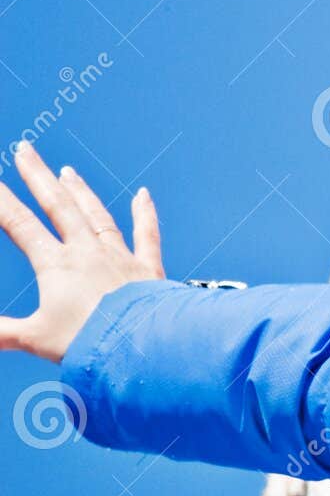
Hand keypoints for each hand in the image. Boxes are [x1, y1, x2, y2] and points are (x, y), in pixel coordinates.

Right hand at [0, 142, 163, 362]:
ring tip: (68, 171)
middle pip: (58, 206)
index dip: (1, 201)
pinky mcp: (148, 269)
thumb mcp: (34, 337)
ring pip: (97, 215)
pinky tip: (144, 194)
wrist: (142, 345)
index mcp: (57, 265)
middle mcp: (88, 252)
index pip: (20, 224)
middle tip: (25, 149)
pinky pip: (147, 235)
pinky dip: (146, 214)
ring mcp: (120, 257)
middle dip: (39, 176)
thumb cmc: (89, 342)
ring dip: (81, 192)